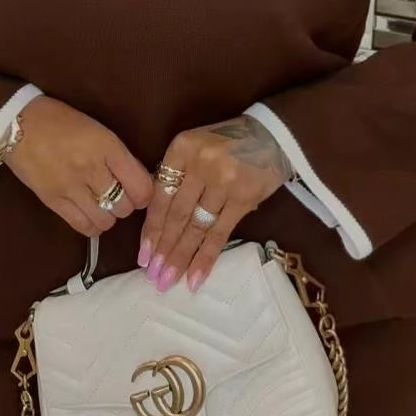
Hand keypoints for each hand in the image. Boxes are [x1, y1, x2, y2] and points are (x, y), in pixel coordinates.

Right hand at [4, 95, 154, 235]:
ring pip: (106, 220)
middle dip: (127, 204)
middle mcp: (92, 169)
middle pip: (125, 207)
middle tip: (119, 195)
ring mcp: (71, 188)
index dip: (146, 194)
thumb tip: (138, 180)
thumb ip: (119, 156)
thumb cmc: (61, 121)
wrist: (19, 124)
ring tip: (102, 205)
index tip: (140, 191)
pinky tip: (89, 214)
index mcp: (108, 147)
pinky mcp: (53, 202)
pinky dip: (92, 225)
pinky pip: (82, 227)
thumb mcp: (99, 131)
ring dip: (109, 216)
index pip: (141, 186)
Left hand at [138, 114, 293, 293]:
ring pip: (197, 227)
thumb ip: (177, 175)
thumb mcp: (194, 147)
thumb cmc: (227, 143)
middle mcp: (201, 164)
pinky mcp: (245, 198)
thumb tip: (158, 220)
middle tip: (152, 276)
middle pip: (177, 215)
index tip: (142, 255)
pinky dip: (207, 257)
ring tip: (167, 281)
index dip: (151, 228)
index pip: (161, 195)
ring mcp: (224, 182)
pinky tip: (195, 277)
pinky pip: (221, 234)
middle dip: (163, 249)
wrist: (273, 134)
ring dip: (181, 257)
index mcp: (182, 149)